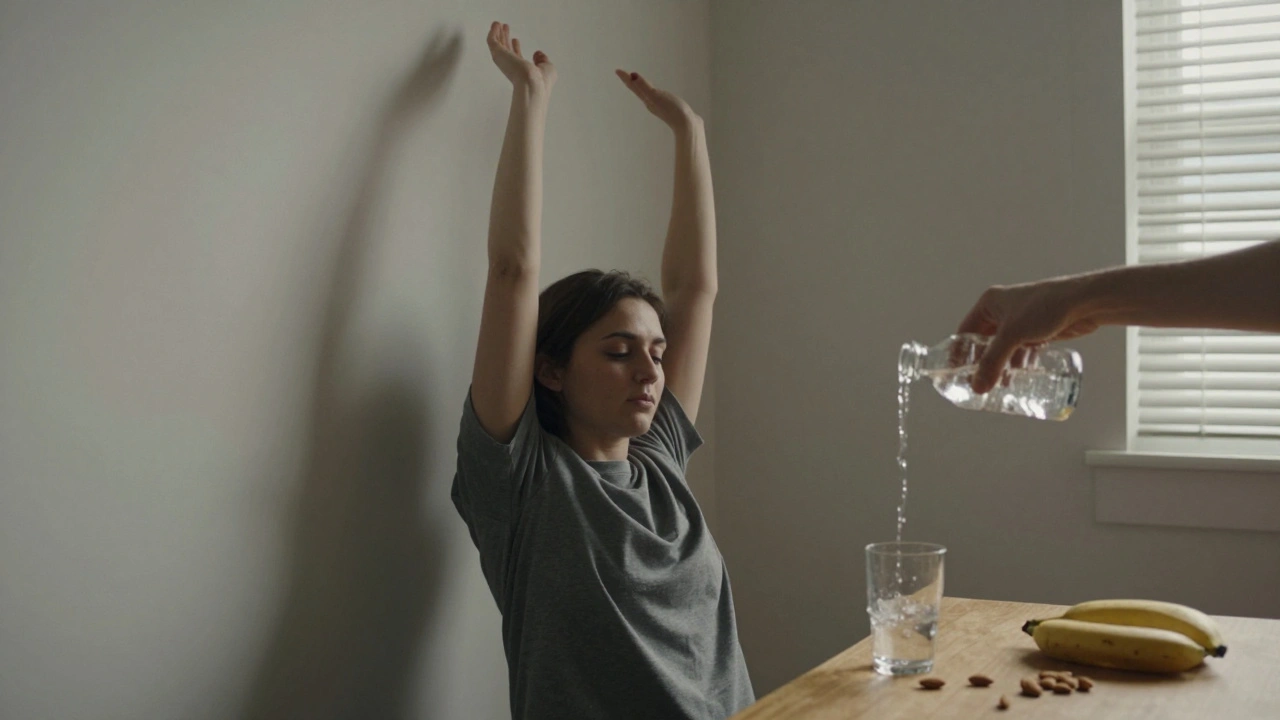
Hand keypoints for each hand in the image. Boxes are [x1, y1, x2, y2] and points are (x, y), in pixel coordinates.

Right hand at [488, 22, 555, 91]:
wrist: (533, 85)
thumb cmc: (542, 80)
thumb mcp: (548, 68)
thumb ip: (542, 60)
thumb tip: (537, 54)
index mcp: (522, 70)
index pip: (517, 57)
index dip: (516, 48)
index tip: (515, 40)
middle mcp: (511, 66)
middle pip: (506, 50)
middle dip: (505, 39)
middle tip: (504, 28)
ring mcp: (504, 60)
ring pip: (498, 45)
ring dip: (498, 34)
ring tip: (497, 24)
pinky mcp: (498, 55)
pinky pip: (493, 42)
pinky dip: (493, 33)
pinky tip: (495, 25)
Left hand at [615, 70, 699, 130]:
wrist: (688, 126)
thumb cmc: (673, 110)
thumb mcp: (657, 96)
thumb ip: (644, 86)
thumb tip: (632, 76)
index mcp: (648, 100)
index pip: (634, 86)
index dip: (626, 78)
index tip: (617, 70)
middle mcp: (652, 103)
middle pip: (638, 90)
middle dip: (631, 82)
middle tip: (624, 75)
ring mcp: (661, 106)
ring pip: (648, 95)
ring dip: (642, 88)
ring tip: (638, 84)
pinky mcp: (671, 108)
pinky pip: (659, 98)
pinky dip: (655, 93)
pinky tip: (659, 95)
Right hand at [957, 279, 1099, 393]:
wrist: (1084, 302)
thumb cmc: (1045, 306)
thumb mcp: (1013, 335)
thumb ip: (993, 362)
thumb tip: (978, 387)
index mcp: (989, 304)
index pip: (965, 331)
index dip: (959, 352)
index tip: (955, 372)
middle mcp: (1003, 311)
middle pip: (985, 342)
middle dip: (982, 363)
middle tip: (977, 383)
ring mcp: (1021, 321)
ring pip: (1004, 349)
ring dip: (1002, 367)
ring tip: (998, 386)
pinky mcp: (1038, 330)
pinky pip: (1022, 351)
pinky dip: (1019, 364)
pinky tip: (1019, 377)